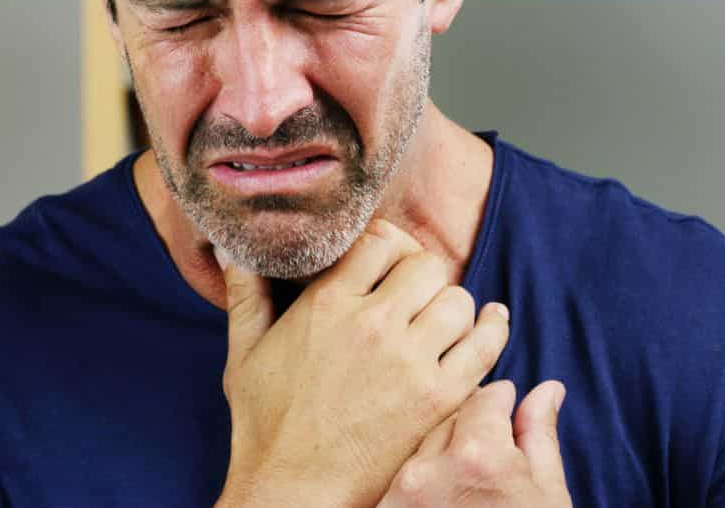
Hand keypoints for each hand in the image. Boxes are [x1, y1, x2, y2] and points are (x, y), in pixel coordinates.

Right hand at [215, 219, 511, 507]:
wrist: (293, 489)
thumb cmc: (265, 425)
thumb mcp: (244, 352)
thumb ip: (245, 294)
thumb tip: (232, 248)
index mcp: (326, 304)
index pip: (380, 241)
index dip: (389, 248)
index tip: (387, 265)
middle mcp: (372, 324)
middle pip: (426, 266)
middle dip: (422, 276)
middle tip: (415, 295)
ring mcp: (409, 361)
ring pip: (459, 300)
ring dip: (453, 305)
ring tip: (441, 319)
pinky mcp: (438, 398)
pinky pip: (485, 346)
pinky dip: (492, 330)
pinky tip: (489, 324)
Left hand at [378, 378, 571, 507]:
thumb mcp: (546, 494)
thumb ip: (539, 435)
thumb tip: (548, 389)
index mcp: (481, 456)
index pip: (485, 396)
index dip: (500, 404)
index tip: (505, 415)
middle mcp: (432, 468)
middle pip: (449, 414)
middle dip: (471, 426)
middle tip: (488, 456)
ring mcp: (403, 491)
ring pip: (422, 440)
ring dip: (443, 449)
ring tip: (466, 485)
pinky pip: (403, 471)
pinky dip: (422, 476)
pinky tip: (444, 497)